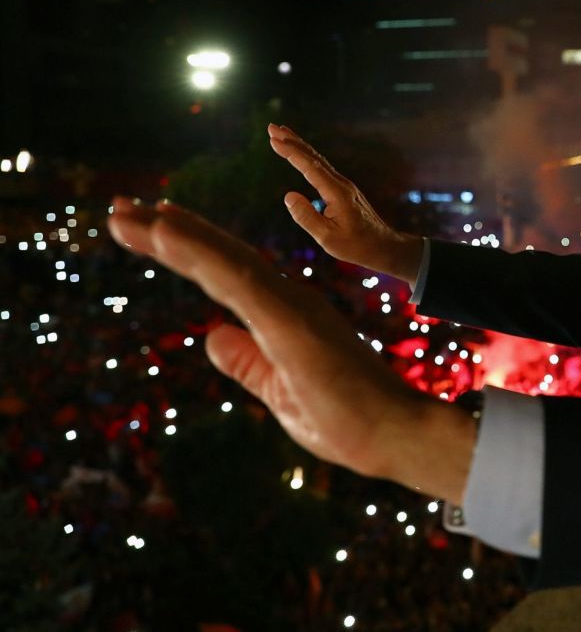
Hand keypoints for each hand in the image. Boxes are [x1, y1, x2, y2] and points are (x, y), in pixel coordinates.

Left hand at [107, 197, 475, 502]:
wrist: (395, 436)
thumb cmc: (348, 420)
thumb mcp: (279, 392)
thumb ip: (246, 363)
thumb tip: (210, 336)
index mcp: (285, 316)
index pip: (225, 275)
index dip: (184, 250)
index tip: (144, 230)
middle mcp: (287, 300)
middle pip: (219, 258)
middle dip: (166, 232)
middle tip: (119, 209)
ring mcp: (290, 307)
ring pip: (223, 260)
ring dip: (174, 234)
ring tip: (127, 214)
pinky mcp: (290, 320)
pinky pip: (236, 279)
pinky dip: (199, 252)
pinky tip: (164, 231)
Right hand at [267, 123, 423, 282]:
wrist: (384, 246)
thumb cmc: (357, 245)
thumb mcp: (327, 238)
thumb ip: (306, 217)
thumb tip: (288, 196)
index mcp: (337, 193)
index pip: (310, 167)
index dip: (291, 152)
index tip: (274, 140)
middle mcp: (341, 184)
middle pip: (314, 157)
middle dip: (292, 141)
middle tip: (271, 127)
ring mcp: (345, 185)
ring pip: (319, 160)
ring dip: (300, 146)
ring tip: (282, 134)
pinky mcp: (345, 190)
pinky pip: (324, 168)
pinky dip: (309, 158)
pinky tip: (302, 155)